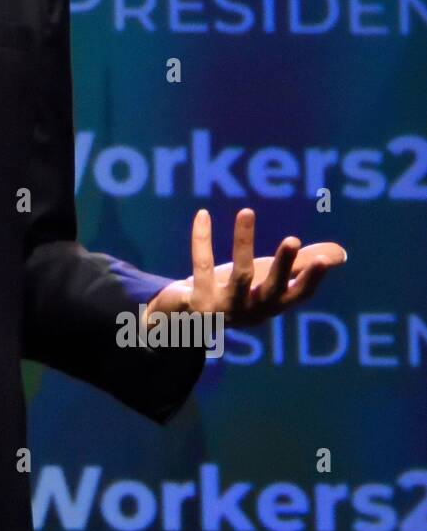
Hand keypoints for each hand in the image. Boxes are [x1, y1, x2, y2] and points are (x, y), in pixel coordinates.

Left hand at [146, 208, 346, 327]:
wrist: (190, 319)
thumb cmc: (239, 294)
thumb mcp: (270, 280)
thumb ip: (302, 265)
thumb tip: (340, 254)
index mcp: (274, 305)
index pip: (299, 294)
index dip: (312, 279)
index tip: (324, 260)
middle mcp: (252, 311)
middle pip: (271, 288)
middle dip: (283, 265)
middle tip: (292, 239)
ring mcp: (224, 308)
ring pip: (238, 275)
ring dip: (243, 243)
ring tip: (247, 211)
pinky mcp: (196, 301)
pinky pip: (201, 265)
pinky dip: (201, 239)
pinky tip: (203, 214)